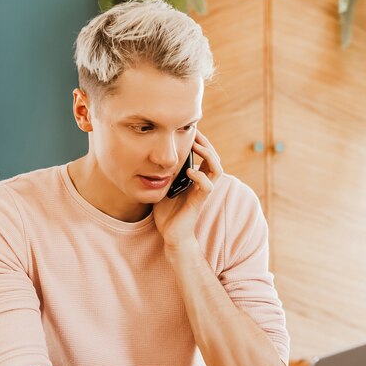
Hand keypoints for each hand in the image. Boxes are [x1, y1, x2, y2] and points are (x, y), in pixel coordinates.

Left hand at [153, 129, 222, 249]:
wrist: (172, 236)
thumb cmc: (167, 214)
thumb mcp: (161, 187)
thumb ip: (161, 174)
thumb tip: (148, 158)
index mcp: (195, 179)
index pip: (205, 155)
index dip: (200, 142)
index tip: (190, 130)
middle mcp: (202, 183)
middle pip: (214, 157)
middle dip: (206, 143)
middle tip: (195, 132)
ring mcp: (202, 192)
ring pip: (217, 168)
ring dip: (208, 154)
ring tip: (196, 146)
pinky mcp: (199, 201)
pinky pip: (208, 186)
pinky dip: (200, 176)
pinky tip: (190, 171)